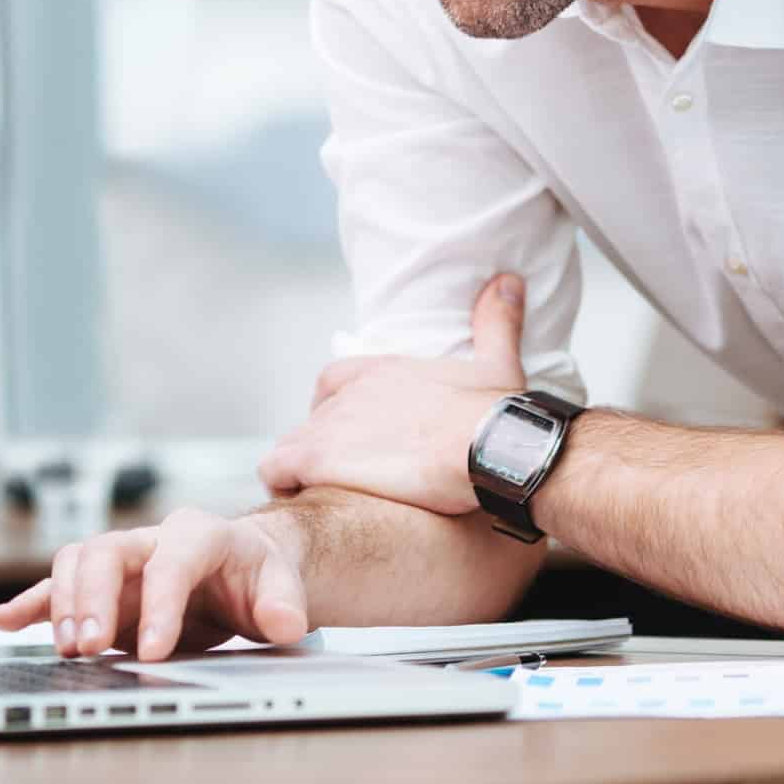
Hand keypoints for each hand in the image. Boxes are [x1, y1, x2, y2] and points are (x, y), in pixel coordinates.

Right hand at [0, 508, 309, 660]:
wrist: (245, 568)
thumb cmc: (259, 576)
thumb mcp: (282, 588)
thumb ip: (284, 605)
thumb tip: (285, 624)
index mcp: (200, 534)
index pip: (171, 562)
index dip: (159, 605)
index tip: (154, 652)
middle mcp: (153, 539)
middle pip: (107, 552)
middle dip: (94, 599)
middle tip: (91, 648)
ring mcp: (123, 560)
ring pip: (77, 562)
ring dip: (64, 604)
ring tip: (69, 651)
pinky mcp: (103, 585)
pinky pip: (58, 585)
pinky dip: (30, 603)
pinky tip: (4, 621)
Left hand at [255, 273, 527, 515]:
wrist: (486, 447)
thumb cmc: (494, 415)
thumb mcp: (499, 363)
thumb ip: (496, 321)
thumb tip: (507, 282)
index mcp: (385, 372)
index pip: (334, 380)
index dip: (333, 406)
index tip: (346, 431)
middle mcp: (353, 393)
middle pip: (315, 419)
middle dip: (324, 447)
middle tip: (345, 475)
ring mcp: (332, 425)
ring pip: (291, 444)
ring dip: (300, 468)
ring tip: (321, 495)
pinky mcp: (320, 458)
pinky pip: (276, 469)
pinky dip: (282, 484)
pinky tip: (302, 501)